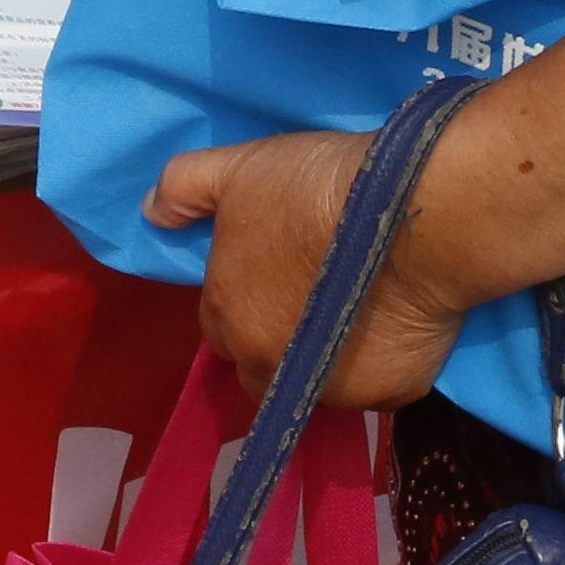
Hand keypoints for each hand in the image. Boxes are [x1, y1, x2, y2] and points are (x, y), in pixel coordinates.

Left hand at [148, 129, 470, 410]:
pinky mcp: (388, 397)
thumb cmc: (319, 190)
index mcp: (227, 315)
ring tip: (359, 311)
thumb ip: (184, 186)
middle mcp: (269, 365)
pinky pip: (377, 388)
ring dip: (327, 357)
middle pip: (263, 363)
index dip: (246, 297)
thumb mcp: (240, 167)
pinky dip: (382, 365)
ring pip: (317, 382)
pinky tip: (397, 325)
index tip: (277, 273)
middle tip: (317, 294)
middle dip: (279, 338)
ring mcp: (330, 389)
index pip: (220, 323)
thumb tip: (149, 212)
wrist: (414, 216)